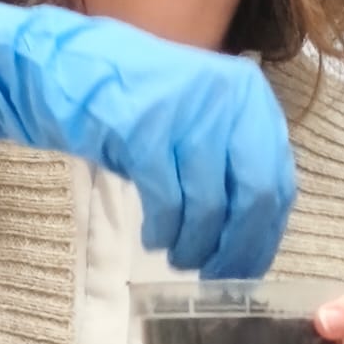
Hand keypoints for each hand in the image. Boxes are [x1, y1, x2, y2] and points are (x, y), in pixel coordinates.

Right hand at [0, 0, 295, 278]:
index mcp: (251, 98)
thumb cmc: (136, 104)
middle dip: (236, 248)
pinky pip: (169, 201)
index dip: (265, 235)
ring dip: (195, 245)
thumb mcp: (199, 124)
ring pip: (211, 206)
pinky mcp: (145, 129)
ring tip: (178, 256)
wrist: (64, 69)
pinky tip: (155, 238)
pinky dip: (164, 230)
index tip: (248, 267)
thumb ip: (232, 164)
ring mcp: (187, 112)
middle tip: (215, 274)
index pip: (279, 182)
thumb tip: (255, 237)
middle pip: (255, 197)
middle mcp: (228, 99)